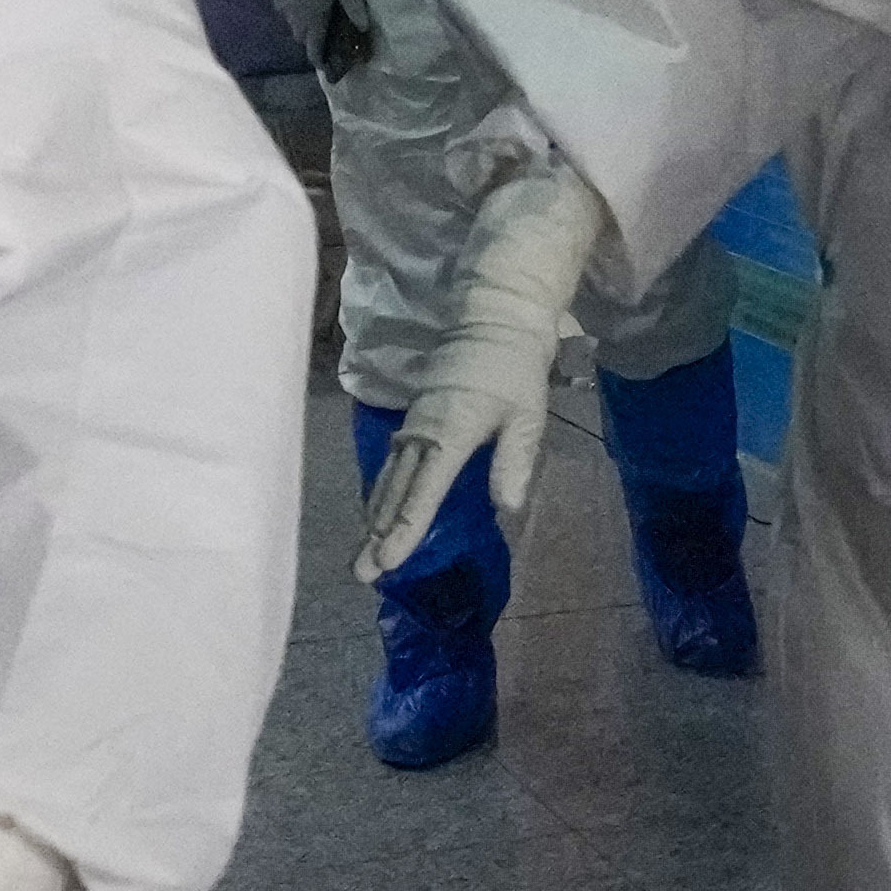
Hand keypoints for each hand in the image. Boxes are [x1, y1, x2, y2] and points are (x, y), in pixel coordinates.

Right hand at [272, 0, 373, 71]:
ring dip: (302, 23)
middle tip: (328, 34)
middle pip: (300, 35)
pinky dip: (294, 8)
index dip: (319, 58)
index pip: (313, 46)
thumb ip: (354, 7)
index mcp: (310, 15)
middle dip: (311, 40)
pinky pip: (283, 4)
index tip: (328, 65)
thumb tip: (362, 28)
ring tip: (317, 15)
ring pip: (290, 20)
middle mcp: (291, 11)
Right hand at [361, 164, 603, 580]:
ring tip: (363, 552)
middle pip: (395, 491)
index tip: (387, 560)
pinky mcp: (415, 418)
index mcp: (449, 433)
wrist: (496, 318)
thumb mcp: (528, 415)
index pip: (423, 491)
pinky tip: (377, 511)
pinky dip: (382, 491)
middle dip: (378, 533)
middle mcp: (423, 432)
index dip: (405, 529)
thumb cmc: (516, 369)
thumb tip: (506, 508)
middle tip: (362, 572)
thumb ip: (515, 460)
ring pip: (388, 478)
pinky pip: (392, 463)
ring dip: (375, 516)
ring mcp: (414, 424)